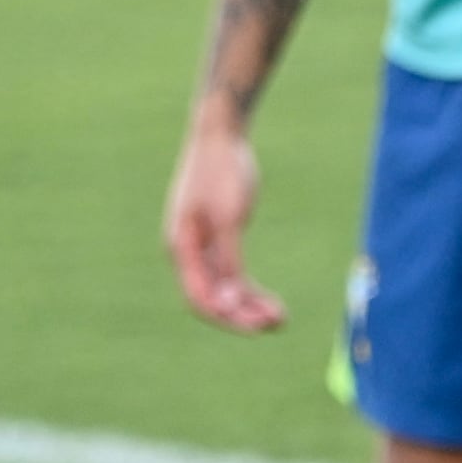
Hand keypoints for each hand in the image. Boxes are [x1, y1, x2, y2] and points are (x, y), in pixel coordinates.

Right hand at [164, 105, 284, 331]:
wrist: (220, 136)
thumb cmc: (221, 171)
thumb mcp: (229, 218)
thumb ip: (227, 261)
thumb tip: (228, 303)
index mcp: (180, 247)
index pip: (200, 298)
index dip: (227, 316)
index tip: (258, 326)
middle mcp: (187, 253)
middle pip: (212, 299)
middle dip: (242, 315)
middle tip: (277, 324)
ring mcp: (201, 248)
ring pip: (223, 290)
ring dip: (249, 306)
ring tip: (281, 319)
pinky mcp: (217, 240)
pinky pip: (231, 275)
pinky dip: (250, 290)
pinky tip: (270, 302)